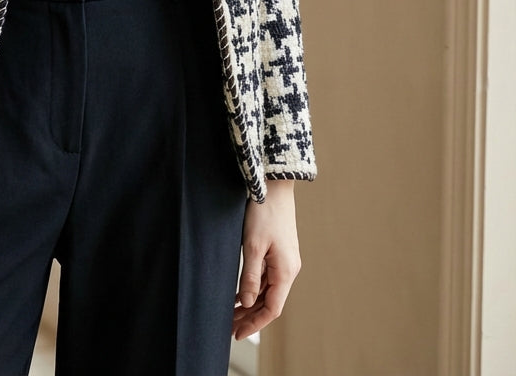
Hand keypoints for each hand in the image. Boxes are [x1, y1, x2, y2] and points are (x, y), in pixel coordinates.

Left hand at [233, 180, 300, 340]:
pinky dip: (253, 288)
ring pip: (268, 291)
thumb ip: (251, 276)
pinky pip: (267, 278)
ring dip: (250, 303)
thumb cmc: (264, 212)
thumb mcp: (253, 245)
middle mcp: (288, 269)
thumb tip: (247, 302)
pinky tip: (239, 293)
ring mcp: (284, 260)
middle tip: (228, 326)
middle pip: (270, 302)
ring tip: (230, 313)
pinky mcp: (278, 251)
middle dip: (249, 316)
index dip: (254, 324)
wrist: (274, 184)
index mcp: (286, 271)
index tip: (236, 333)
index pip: (272, 309)